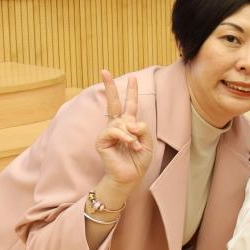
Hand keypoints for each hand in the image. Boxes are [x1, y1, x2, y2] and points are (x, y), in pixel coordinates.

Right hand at [95, 70, 153, 190]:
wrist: (129, 177)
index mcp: (128, 125)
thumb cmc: (137, 161)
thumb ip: (143, 129)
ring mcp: (108, 132)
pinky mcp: (102, 140)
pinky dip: (124, 137)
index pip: (129, 105)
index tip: (132, 77)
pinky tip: (129, 144)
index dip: (131, 91)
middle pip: (113, 102)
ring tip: (135, 146)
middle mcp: (117, 126)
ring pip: (120, 122)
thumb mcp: (148, 143)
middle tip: (104, 71)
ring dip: (131, 134)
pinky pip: (113, 131)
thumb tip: (131, 122)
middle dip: (109, 87)